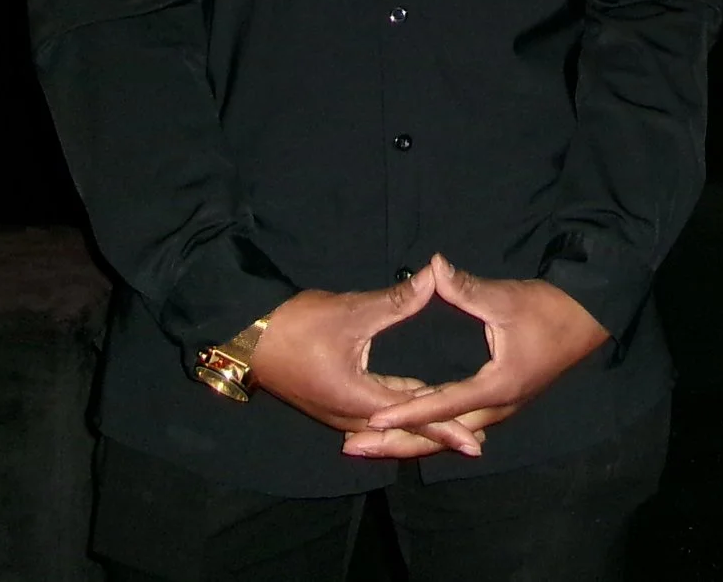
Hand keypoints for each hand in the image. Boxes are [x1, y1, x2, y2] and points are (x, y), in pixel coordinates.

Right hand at [243, 268, 481, 457]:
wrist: (248, 338)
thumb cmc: (298, 327)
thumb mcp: (351, 312)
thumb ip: (396, 300)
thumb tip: (434, 277)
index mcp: (359, 400)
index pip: (413, 418)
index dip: (445, 429)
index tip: (474, 444)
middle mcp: (351, 415)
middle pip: (402, 431)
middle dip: (436, 435)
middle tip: (473, 443)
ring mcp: (340, 411)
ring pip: (388, 424)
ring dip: (417, 424)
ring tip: (450, 428)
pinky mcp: (333, 400)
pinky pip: (374, 412)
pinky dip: (398, 410)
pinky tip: (414, 404)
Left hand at [351, 256, 608, 454]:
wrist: (587, 320)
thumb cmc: (548, 309)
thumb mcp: (506, 298)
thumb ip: (466, 287)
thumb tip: (433, 266)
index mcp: (495, 387)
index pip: (441, 406)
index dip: (404, 413)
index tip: (371, 420)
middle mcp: (495, 408)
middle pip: (439, 436)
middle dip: (396, 442)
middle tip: (354, 446)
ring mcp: (499, 409)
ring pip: (447, 434)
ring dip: (409, 439)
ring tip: (369, 442)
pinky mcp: (499, 402)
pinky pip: (457, 424)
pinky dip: (430, 429)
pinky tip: (407, 425)